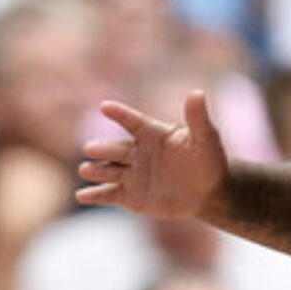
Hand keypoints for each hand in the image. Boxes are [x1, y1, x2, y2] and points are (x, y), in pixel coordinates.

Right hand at [79, 91, 229, 219]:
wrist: (208, 192)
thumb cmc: (208, 160)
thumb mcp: (206, 138)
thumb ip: (197, 118)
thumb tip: (197, 93)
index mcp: (151, 134)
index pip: (133, 121)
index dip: (120, 114)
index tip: (105, 106)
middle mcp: (137, 152)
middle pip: (116, 149)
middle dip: (102, 149)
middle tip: (90, 148)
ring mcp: (131, 174)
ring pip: (109, 170)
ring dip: (96, 170)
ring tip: (85, 170)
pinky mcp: (130, 195)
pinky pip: (109, 194)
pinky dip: (95, 195)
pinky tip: (82, 196)